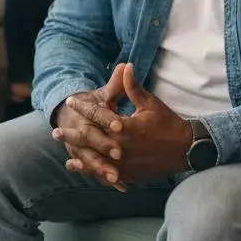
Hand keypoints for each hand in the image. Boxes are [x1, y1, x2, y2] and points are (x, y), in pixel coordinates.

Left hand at [60, 63, 192, 183]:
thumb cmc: (168, 124)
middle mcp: (120, 148)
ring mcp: (124, 164)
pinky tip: (85, 171)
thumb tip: (125, 66)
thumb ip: (133, 87)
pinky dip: (94, 172)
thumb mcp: (150, 103)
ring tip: (66, 156)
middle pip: (91, 141)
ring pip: (97, 161)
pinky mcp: (130, 174)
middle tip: (55, 132)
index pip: (98, 115)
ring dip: (80, 158)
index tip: (70, 101)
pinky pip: (108, 175)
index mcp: (124, 129)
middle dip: (72, 135)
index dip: (83, 107)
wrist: (185, 150)